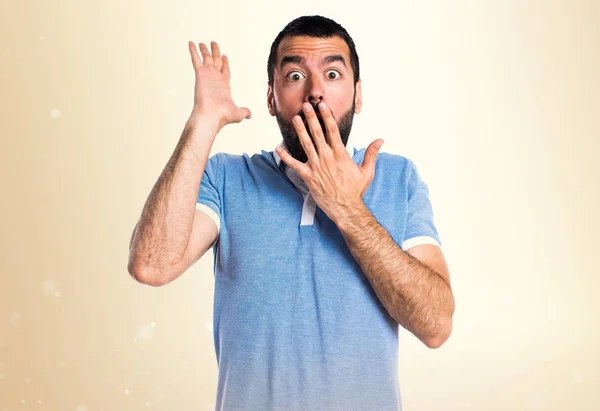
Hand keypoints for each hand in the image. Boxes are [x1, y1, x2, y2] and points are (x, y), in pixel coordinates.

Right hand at [188, 41, 250, 130]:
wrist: (211, 116)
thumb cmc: (223, 116)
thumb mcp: (238, 113)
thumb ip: (244, 112)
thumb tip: (250, 115)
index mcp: (224, 85)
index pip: (224, 70)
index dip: (225, 63)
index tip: (224, 56)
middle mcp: (215, 79)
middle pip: (216, 61)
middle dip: (215, 52)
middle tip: (213, 43)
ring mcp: (207, 76)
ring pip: (206, 58)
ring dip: (204, 50)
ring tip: (202, 43)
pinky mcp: (200, 74)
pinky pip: (196, 60)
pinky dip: (193, 51)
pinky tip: (191, 43)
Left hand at [275, 101, 383, 225]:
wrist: (346, 208)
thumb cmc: (356, 191)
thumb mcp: (367, 171)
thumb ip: (372, 153)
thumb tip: (380, 140)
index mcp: (340, 154)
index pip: (332, 130)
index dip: (326, 116)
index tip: (322, 105)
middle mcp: (327, 157)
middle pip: (317, 133)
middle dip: (311, 117)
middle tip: (306, 105)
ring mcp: (316, 166)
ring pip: (306, 144)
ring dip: (300, 130)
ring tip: (295, 118)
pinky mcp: (308, 176)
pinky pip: (294, 164)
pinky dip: (285, 156)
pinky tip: (278, 148)